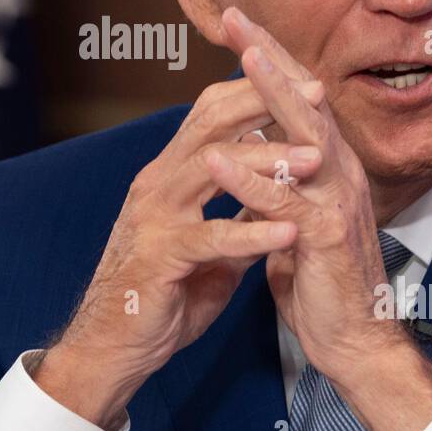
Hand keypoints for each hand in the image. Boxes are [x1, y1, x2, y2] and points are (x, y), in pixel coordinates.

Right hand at [35, 74, 325, 430]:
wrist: (113, 345)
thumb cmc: (162, 294)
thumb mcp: (209, 245)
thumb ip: (238, 215)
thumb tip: (277, 198)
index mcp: (169, 176)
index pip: (211, 114)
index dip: (256, 92)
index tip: (306, 84)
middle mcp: (157, 184)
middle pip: (210, 124)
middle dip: (265, 103)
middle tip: (317, 96)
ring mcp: (154, 217)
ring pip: (211, 168)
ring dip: (268, 161)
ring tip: (316, 160)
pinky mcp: (159, 257)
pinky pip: (211, 237)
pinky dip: (252, 234)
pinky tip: (289, 232)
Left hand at [213, 7, 431, 430]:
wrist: (352, 340)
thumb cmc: (321, 278)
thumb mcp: (295, 216)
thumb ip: (281, 180)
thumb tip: (258, 146)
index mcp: (329, 166)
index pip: (297, 100)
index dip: (270, 59)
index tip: (237, 22)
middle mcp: (340, 173)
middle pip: (305, 103)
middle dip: (272, 57)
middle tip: (239, 19)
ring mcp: (338, 202)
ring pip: (306, 139)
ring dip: (273, 98)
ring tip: (242, 60)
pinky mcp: (327, 239)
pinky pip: (286, 204)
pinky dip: (252, 181)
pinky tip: (219, 160)